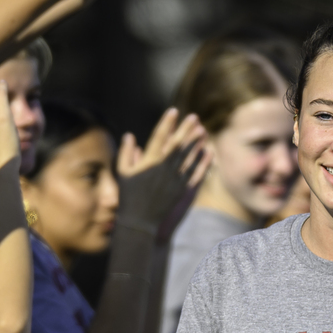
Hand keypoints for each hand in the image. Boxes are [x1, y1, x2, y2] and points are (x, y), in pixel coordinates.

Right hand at [116, 109, 210, 242]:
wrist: (140, 221)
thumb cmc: (129, 197)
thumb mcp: (123, 173)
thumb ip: (126, 153)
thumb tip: (129, 135)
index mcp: (148, 161)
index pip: (159, 137)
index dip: (167, 123)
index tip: (173, 111)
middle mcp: (163, 168)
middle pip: (177, 144)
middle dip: (186, 129)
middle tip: (194, 116)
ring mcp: (175, 178)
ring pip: (188, 156)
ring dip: (196, 142)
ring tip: (203, 130)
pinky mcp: (183, 189)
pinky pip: (195, 172)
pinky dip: (202, 162)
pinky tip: (209, 152)